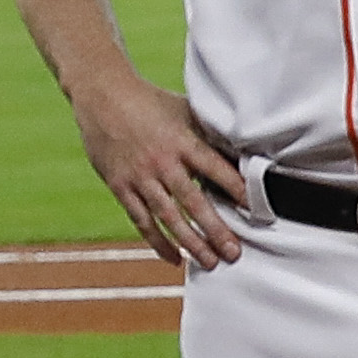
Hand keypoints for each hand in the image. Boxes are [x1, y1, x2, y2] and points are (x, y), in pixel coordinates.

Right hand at [70, 72, 249, 273]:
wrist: (102, 96)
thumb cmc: (148, 101)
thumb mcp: (183, 110)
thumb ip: (206, 133)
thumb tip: (238, 152)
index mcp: (182, 141)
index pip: (215, 169)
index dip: (236, 189)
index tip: (255, 209)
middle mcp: (162, 162)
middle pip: (193, 202)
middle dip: (216, 230)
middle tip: (233, 252)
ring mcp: (140, 177)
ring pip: (168, 218)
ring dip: (191, 243)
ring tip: (210, 262)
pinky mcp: (121, 186)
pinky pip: (142, 221)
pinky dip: (158, 242)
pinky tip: (174, 258)